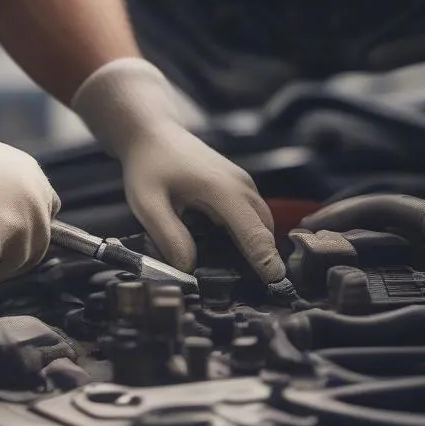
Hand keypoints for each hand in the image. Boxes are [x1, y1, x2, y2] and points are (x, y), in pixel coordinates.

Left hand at [71, 58, 285, 281]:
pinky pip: (253, 215)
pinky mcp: (238, 184)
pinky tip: (235, 252)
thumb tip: (189, 269)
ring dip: (259, 247)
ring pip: (262, 223)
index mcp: (223, 191)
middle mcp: (241, 186)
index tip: (276, 285)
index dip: (265, 262)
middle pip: (264, 231)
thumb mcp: (148, 205)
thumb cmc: (148, 167)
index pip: (254, 234)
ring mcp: (243, 183)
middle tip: (261, 292)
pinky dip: (251, 234)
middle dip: (266, 260)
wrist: (152, 134)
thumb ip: (169, 238)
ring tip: (250, 278)